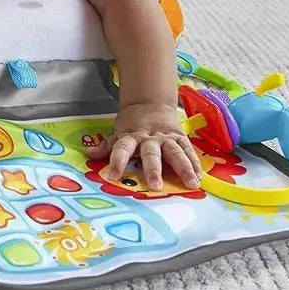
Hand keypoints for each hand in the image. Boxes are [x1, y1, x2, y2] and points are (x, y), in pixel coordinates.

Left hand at [87, 103, 202, 190]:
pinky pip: (189, 150)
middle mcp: (150, 138)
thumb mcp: (118, 132)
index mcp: (131, 136)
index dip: (117, 161)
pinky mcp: (180, 137)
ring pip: (175, 152)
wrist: (151, 103)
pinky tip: (200, 177)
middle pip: (151, 153)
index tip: (113, 175)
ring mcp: (166, 137)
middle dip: (153, 169)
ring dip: (184, 168)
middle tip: (155, 186)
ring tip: (191, 184)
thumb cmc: (133, 124)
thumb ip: (106, 146)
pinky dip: (195, 163)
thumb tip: (88, 153)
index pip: (121, 148)